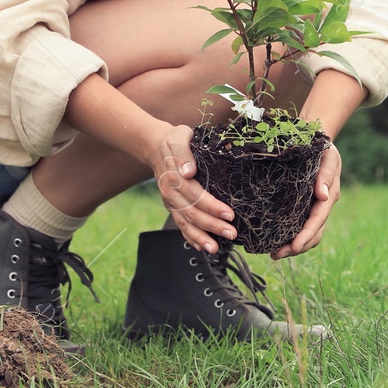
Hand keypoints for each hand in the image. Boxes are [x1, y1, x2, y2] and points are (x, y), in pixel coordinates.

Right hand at [145, 123, 235, 253]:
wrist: (155, 146)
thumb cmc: (174, 140)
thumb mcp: (180, 137)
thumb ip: (184, 154)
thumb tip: (189, 172)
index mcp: (174, 178)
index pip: (196, 195)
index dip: (213, 207)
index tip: (229, 214)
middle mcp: (171, 193)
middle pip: (192, 214)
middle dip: (212, 226)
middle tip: (231, 233)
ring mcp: (171, 202)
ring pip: (185, 224)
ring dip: (201, 238)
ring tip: (216, 249)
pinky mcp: (172, 207)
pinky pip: (181, 226)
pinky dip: (191, 238)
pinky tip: (203, 247)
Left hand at [271, 141, 340, 259]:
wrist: (316, 140)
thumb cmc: (322, 147)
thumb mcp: (328, 156)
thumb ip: (326, 174)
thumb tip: (324, 195)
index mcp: (328, 195)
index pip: (317, 220)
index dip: (306, 235)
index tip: (293, 246)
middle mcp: (321, 205)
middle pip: (313, 234)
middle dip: (297, 247)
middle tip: (276, 255)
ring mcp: (312, 208)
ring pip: (307, 235)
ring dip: (292, 247)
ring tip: (274, 254)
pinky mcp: (302, 206)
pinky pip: (297, 226)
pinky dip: (288, 237)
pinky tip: (273, 241)